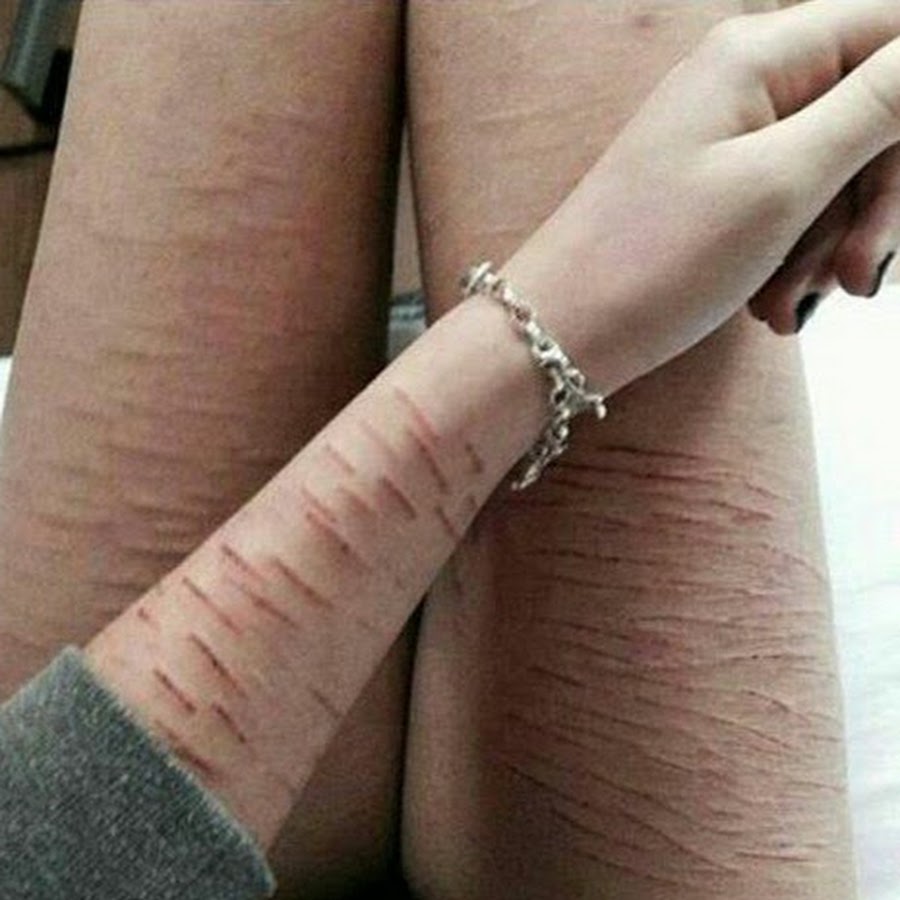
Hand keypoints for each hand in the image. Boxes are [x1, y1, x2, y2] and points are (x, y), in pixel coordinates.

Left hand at [502, 0, 899, 394]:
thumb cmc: (653, 261)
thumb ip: (878, 105)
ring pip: (835, 176)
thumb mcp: (782, 182)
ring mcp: (727, 142)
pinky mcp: (715, 196)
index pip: (893, 34)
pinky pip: (790, 214)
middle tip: (856, 280)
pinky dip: (794, 263)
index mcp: (759, 54)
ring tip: (786, 307)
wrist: (558, 334)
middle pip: (872, 115)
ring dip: (830, 248)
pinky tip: (768, 310)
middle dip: (876, 204)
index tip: (898, 198)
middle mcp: (744, 84)